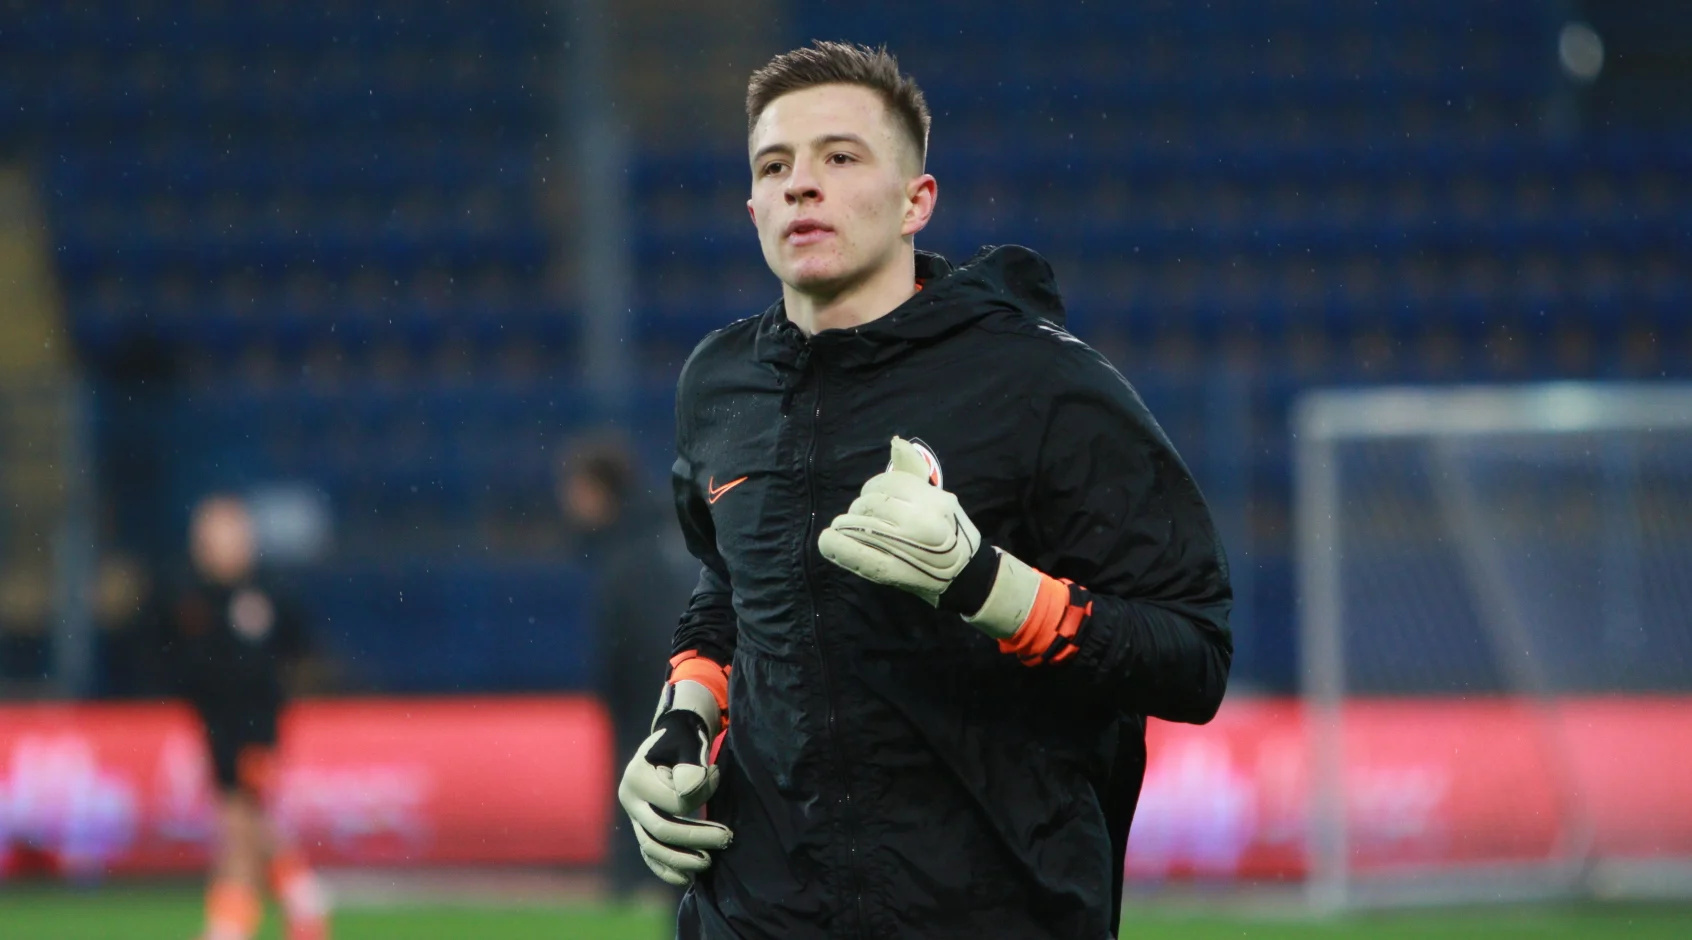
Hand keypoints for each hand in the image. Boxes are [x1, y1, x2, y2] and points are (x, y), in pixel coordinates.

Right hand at [617, 680, 733, 884]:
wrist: (671, 740)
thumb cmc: (683, 738)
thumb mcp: (687, 740)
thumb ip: (690, 763)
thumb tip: (690, 789)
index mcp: (637, 776)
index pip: (675, 802)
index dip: (703, 795)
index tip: (718, 776)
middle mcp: (629, 799)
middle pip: (662, 830)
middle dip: (697, 838)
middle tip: (728, 838)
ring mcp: (633, 816)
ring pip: (653, 848)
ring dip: (682, 860)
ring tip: (709, 863)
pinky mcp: (640, 827)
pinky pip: (649, 855)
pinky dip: (667, 869)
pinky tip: (688, 879)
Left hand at [817, 437, 981, 605]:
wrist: (964, 577)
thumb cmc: (950, 534)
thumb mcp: (940, 500)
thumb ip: (914, 474)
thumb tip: (895, 442)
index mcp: (934, 500)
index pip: (888, 482)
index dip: (874, 487)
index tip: (873, 498)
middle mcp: (921, 520)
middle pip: (870, 502)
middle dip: (859, 507)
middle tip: (860, 516)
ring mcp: (905, 546)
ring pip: (859, 522)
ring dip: (846, 523)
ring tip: (846, 528)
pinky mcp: (889, 570)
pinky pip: (855, 553)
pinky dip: (835, 545)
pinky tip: (828, 540)